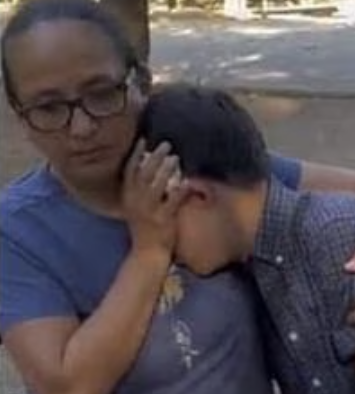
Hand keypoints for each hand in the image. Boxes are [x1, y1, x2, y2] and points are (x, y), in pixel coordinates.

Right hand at [121, 139, 186, 256]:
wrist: (147, 253)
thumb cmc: (144, 228)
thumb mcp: (135, 207)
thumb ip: (139, 190)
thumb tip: (150, 168)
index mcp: (127, 197)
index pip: (129, 171)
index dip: (135, 154)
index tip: (143, 140)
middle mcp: (135, 202)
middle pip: (143, 174)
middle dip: (154, 157)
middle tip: (166, 145)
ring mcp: (149, 211)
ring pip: (157, 185)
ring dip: (166, 169)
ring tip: (175, 158)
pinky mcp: (163, 219)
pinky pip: (172, 201)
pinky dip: (180, 190)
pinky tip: (187, 182)